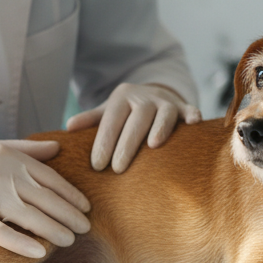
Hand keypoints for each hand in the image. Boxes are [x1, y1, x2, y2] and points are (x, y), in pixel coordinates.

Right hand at [0, 140, 90, 257]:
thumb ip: (26, 149)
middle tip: (86, 227)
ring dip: (54, 231)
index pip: (50, 178)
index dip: (71, 194)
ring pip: (32, 218)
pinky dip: (24, 243)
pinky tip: (40, 251)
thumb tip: (56, 147)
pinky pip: (5, 234)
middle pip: (46, 199)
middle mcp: (4, 174)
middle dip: (69, 215)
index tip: (86, 206)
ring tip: (70, 240)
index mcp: (10, 156)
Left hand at [66, 83, 200, 173]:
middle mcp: (144, 97)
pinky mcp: (183, 106)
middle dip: (127, 144)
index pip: (111, 122)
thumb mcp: (107, 111)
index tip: (97, 166)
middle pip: (136, 119)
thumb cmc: (126, 112)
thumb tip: (68, 127)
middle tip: (117, 169)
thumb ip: (90, 120)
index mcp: (122, 98)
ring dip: (160, 127)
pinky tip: (194, 124)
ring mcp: (166, 101)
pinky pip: (190, 109)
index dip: (103, 143)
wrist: (154, 93)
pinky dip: (193, 114)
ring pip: (164, 113)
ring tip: (153, 146)